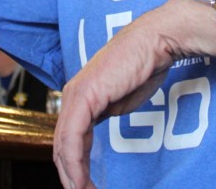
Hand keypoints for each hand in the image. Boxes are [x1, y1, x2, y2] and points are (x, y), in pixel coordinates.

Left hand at [53, 0, 215, 188]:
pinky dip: (75, 163)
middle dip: (69, 175)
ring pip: (63, 145)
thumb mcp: (120, 99)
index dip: (74, 165)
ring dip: (72, 174)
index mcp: (79, 95)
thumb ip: (104, 114)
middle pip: (60, 145)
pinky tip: (81, 180)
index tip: (85, 185)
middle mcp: (72, 94)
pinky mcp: (84, 97)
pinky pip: (73, 138)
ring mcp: (76, 95)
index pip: (68, 137)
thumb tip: (95, 129)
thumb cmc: (143, 64)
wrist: (155, 41)